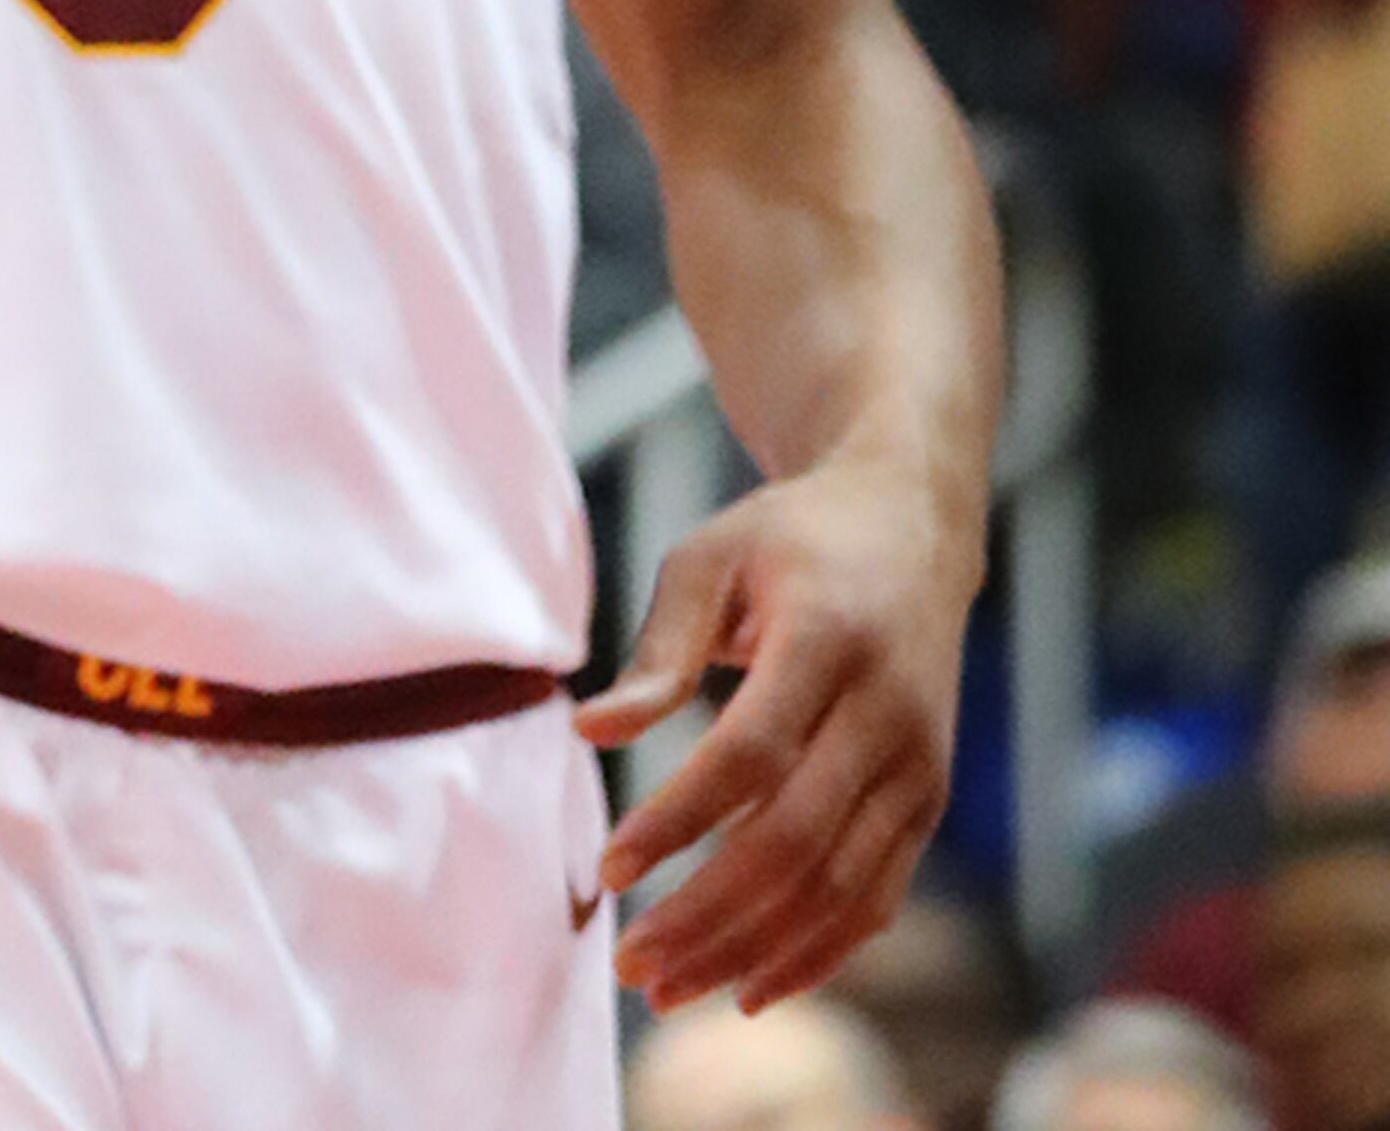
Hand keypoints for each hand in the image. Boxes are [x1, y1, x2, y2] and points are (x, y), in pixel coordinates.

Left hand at [580, 454, 970, 1017]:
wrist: (910, 528)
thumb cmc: (787, 541)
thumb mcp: (712, 555)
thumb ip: (658, 649)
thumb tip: (588, 731)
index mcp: (829, 636)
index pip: (751, 755)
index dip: (678, 821)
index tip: (608, 870)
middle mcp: (887, 710)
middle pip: (796, 841)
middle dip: (707, 916)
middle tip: (628, 965)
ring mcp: (918, 764)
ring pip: (837, 889)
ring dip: (751, 952)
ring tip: (667, 990)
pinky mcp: (928, 801)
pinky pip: (877, 899)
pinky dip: (816, 954)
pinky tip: (749, 987)